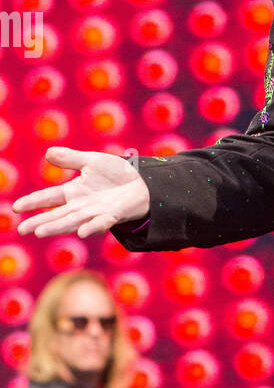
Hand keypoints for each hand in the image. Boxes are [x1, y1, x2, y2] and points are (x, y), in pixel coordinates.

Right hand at [12, 147, 149, 239]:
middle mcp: (81, 205)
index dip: (33, 202)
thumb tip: (48, 154)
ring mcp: (96, 212)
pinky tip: (82, 233)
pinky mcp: (113, 215)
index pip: (49, 197)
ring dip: (57, 227)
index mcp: (74, 192)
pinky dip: (92, 227)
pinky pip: (101, 222)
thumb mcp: (92, 161)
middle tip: (22, 229)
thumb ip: (70, 159)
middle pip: (56, 214)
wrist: (143, 182)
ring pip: (73, 221)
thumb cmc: (116, 174)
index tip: (16, 207)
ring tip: (40, 233)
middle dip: (39, 221)